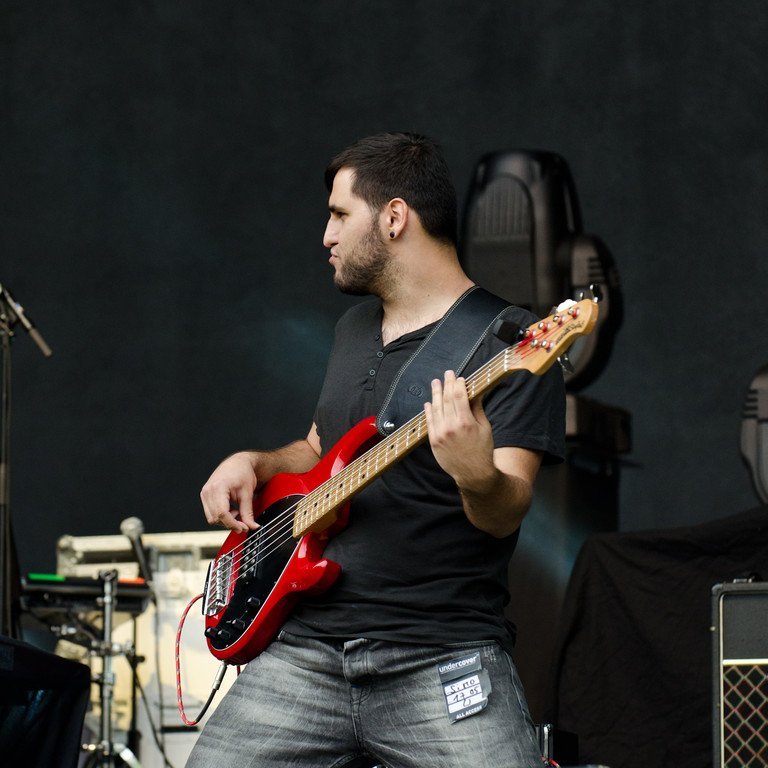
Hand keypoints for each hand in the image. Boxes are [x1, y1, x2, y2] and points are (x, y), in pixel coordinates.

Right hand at [200, 452, 259, 532]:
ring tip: (237, 511)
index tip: (243, 528)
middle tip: (244, 523)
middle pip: (215, 518)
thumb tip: (252, 527)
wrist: (238, 462)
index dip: (232, 524)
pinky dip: (221, 515)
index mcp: (218, 488)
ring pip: (211, 517)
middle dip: (230, 523)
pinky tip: (231, 508)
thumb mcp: (247, 493)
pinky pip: (211, 512)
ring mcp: (205, 493)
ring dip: (225, 519)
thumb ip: (248, 512)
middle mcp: (208, 491)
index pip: (221, 513)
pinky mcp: (205, 496)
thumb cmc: (243, 473)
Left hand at [423, 370, 495, 488]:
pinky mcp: (433, 441)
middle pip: (447, 399)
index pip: (459, 396)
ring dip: (435, 394)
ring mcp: (440, 434)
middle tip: (447, 374)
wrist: (473, 474)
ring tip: (435, 383)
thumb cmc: (482, 450)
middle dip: (447, 384)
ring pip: (436, 408)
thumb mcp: (485, 428)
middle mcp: (451, 427)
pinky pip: (429, 422)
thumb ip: (477, 409)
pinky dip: (428, 411)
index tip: (458, 377)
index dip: (458, 384)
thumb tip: (475, 393)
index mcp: (466, 422)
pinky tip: (429, 402)